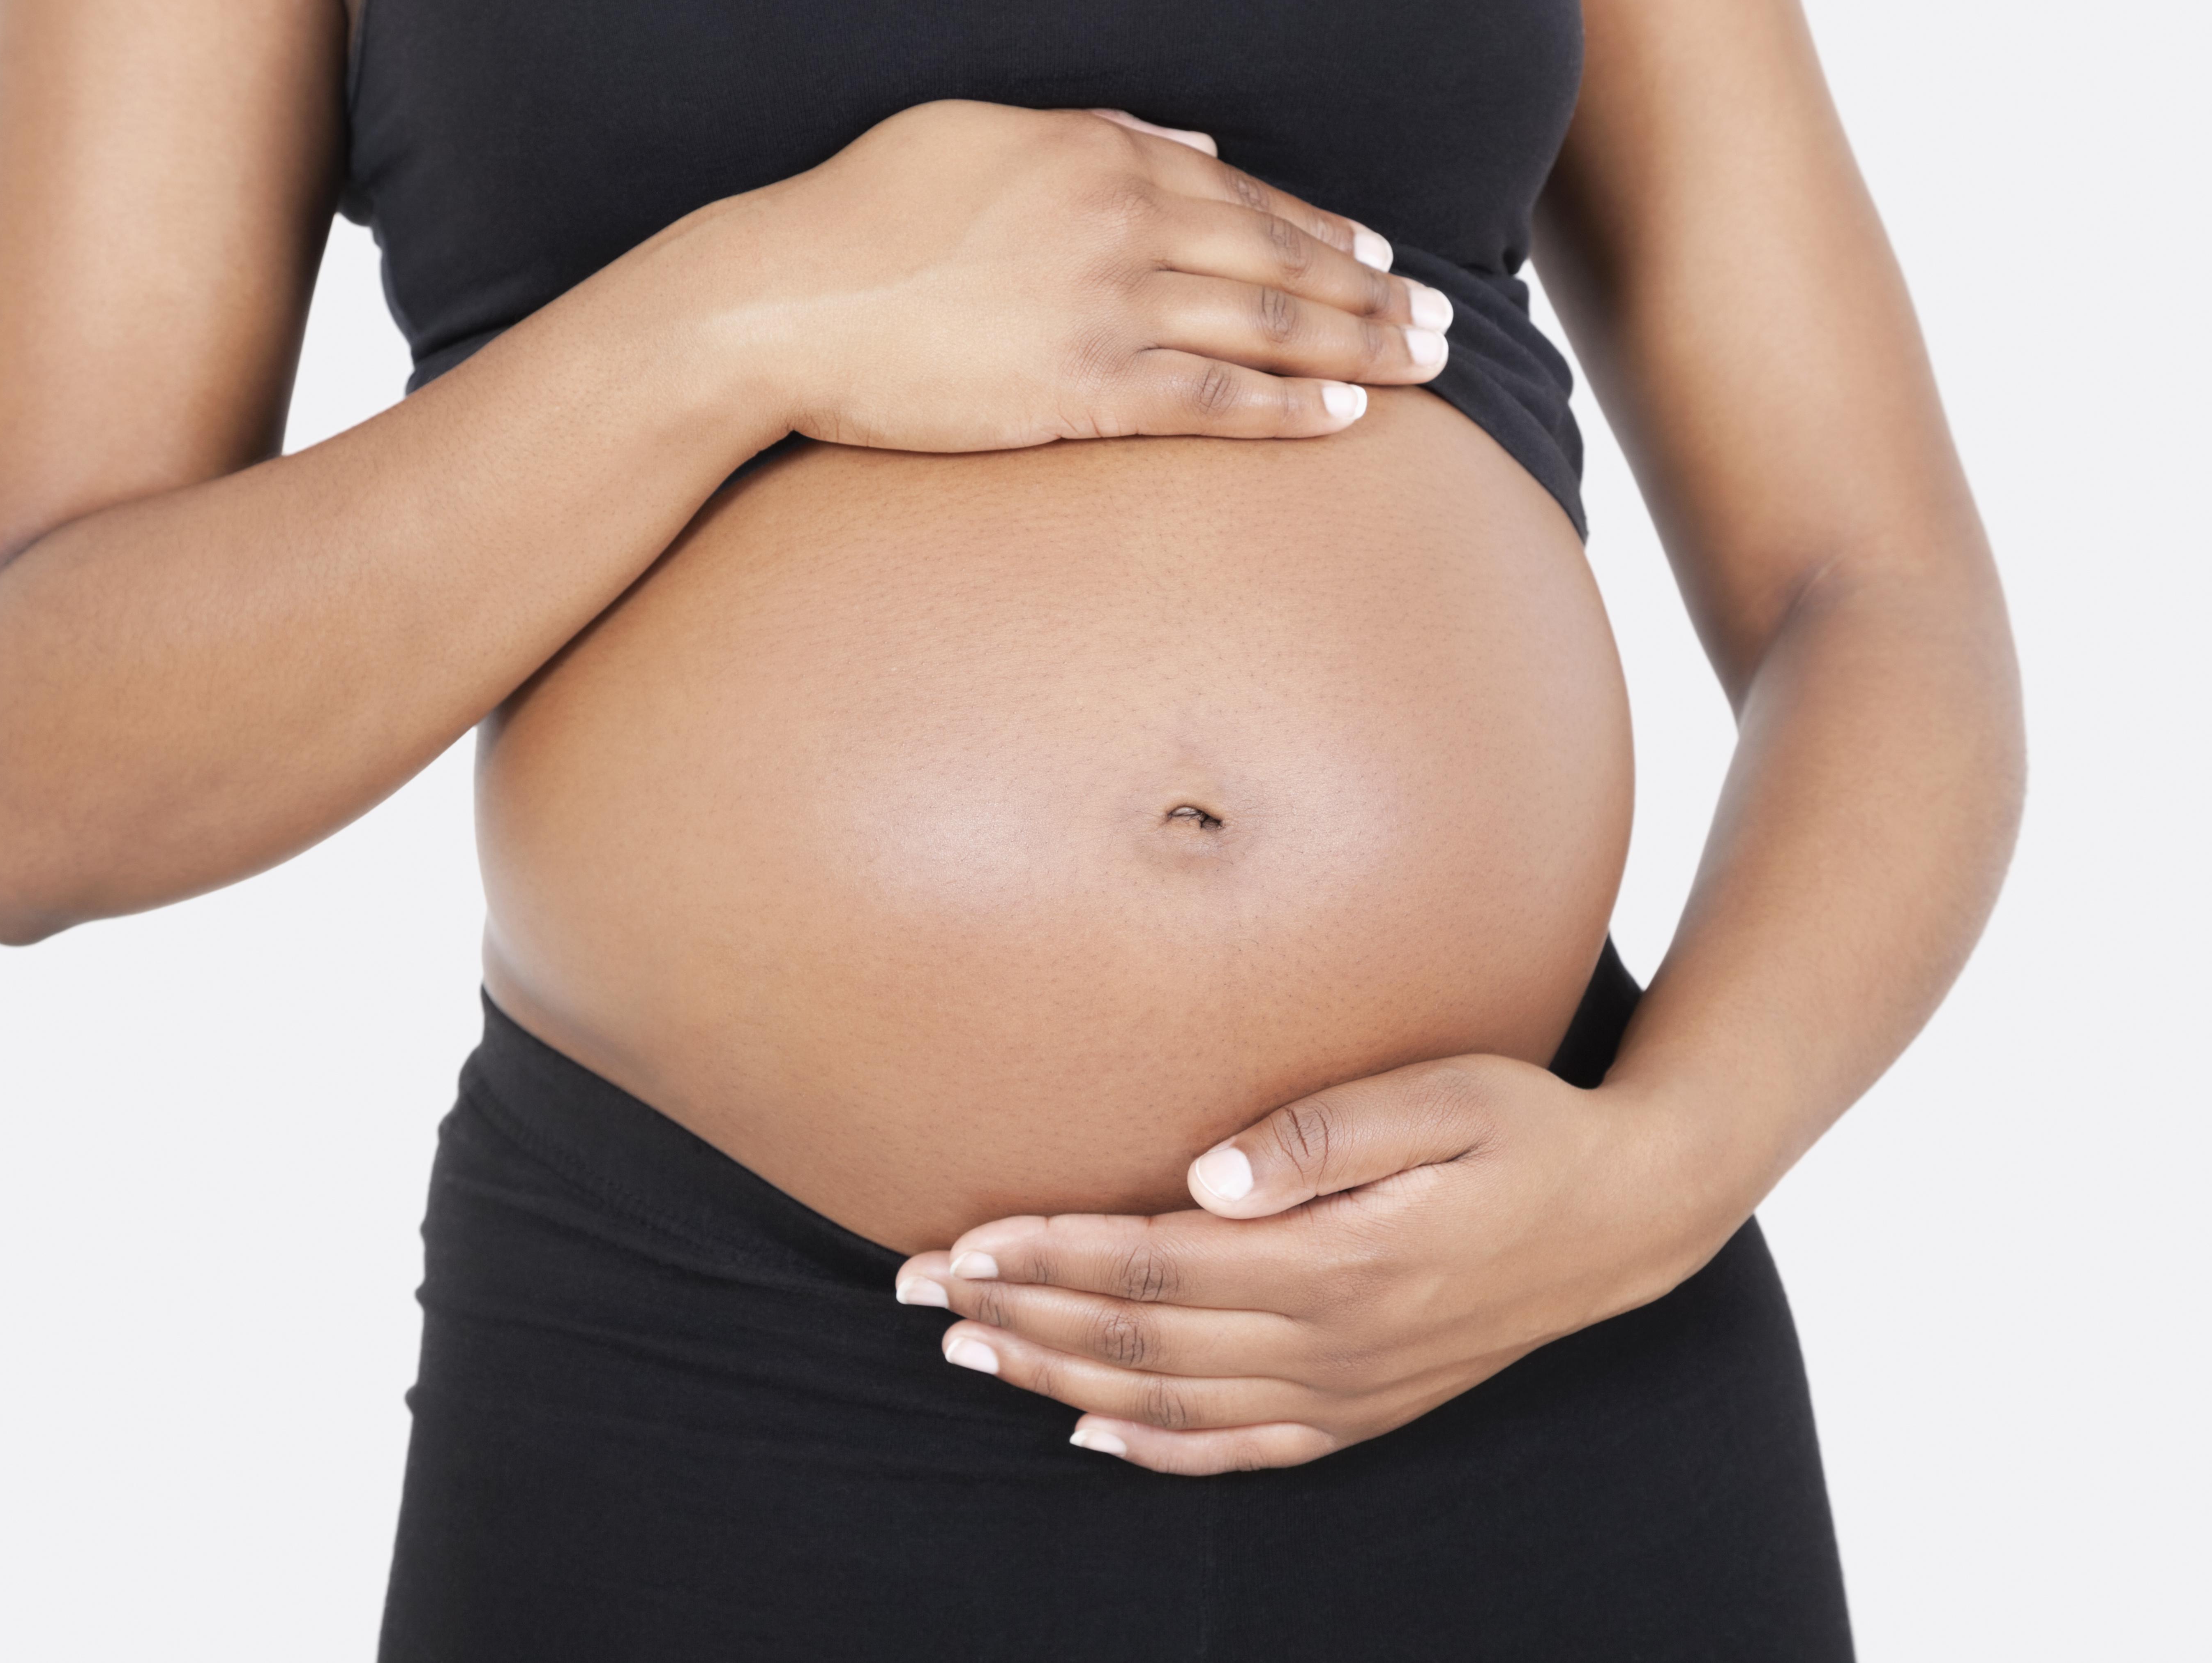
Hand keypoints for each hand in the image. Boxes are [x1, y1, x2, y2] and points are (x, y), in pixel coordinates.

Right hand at [684, 100, 1452, 452]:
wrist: (781, 299)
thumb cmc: (864, 215)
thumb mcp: (976, 135)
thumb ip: (1093, 133)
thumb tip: (1190, 146)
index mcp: (1100, 153)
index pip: (1243, 196)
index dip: (1325, 230)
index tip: (1383, 255)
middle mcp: (1121, 222)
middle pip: (1278, 260)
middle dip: (1373, 292)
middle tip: (1441, 321)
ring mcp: (1105, 308)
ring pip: (1264, 328)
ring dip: (1357, 349)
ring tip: (1423, 367)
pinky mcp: (1079, 389)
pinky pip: (1209, 400)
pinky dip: (1284, 409)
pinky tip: (1345, 419)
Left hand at [892, 1053, 1731, 1473]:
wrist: (1632, 1212)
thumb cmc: (1527, 1127)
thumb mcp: (1442, 1095)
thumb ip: (1320, 1135)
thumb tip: (1206, 1174)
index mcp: (1339, 1261)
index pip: (1151, 1263)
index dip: (1047, 1253)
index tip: (960, 1237)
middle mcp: (1334, 1342)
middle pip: (1137, 1337)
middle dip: (1015, 1314)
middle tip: (913, 1291)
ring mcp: (1348, 1390)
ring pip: (1167, 1401)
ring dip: (1055, 1378)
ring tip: (965, 1349)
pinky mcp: (1365, 1409)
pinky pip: (1241, 1451)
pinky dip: (1156, 1450)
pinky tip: (1091, 1437)